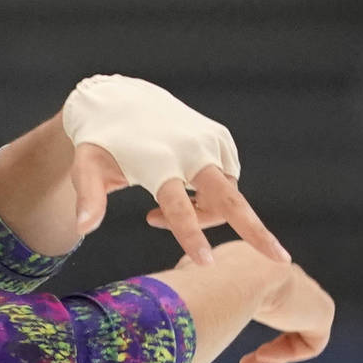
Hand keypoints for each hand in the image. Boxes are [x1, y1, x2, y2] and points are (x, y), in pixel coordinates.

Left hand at [61, 74, 291, 266]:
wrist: (120, 99)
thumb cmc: (99, 140)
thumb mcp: (86, 166)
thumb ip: (88, 197)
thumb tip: (82, 229)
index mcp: (157, 162)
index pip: (177, 205)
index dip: (190, 233)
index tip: (206, 262)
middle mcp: (191, 151)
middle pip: (228, 197)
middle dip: (254, 230)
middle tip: (280, 259)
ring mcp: (210, 142)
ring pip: (226, 195)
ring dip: (204, 214)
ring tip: (154, 217)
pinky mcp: (220, 138)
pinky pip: (227, 178)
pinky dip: (211, 195)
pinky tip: (180, 193)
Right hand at [177, 241, 334, 362]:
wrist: (232, 278)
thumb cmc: (199, 278)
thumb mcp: (182, 275)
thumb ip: (183, 280)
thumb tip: (158, 290)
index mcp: (252, 257)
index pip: (254, 288)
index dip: (238, 311)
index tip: (223, 329)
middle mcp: (281, 267)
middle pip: (280, 308)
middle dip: (264, 337)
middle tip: (244, 361)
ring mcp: (305, 288)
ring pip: (295, 327)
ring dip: (273, 351)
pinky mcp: (321, 310)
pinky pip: (310, 342)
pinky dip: (284, 355)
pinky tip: (259, 356)